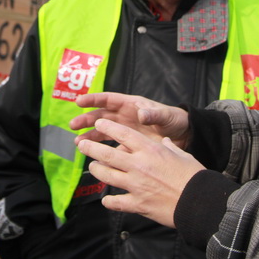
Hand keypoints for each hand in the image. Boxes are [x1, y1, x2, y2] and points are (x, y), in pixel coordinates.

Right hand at [71, 92, 190, 147]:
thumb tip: (141, 114)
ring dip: (91, 137)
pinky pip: (114, 148)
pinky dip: (104, 153)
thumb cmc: (175, 120)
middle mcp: (126, 117)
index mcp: (132, 105)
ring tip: (78, 143)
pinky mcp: (130, 145)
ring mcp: (126, 131)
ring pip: (104, 132)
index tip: (79, 101)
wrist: (185, 136)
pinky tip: (95, 159)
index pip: (109, 99)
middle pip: (101, 116)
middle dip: (86, 120)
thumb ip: (153, 114)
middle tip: (73, 126)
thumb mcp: (165, 116)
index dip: (93, 99)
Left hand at [77, 118, 203, 227]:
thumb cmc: (193, 176)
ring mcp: (135, 185)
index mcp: (150, 150)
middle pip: (107, 154)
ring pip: (107, 175)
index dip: (108, 128)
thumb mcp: (182, 154)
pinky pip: (116, 202)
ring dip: (96, 170)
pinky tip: (106, 200)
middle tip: (82, 145)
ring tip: (92, 167)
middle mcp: (138, 165)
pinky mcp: (137, 204)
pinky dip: (109, 201)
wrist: (198, 201)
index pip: (122, 134)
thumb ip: (169, 147)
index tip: (99, 123)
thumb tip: (165, 143)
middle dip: (91, 148)